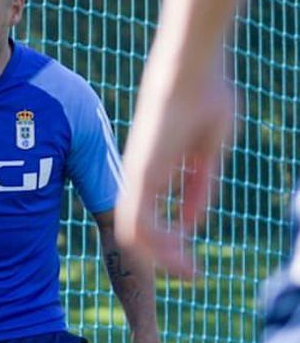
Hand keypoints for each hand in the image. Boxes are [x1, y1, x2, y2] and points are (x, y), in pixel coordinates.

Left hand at [114, 50, 235, 276]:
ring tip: (188, 270)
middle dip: (163, 256)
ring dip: (161, 256)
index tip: (194, 261)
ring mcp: (136, 175)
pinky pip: (138, 219)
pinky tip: (180, 253)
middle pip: (139, 230)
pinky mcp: (139, 173)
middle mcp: (138, 177)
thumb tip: (190, 224)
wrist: (191, 69)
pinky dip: (157, 242)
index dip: (170, 242)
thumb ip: (198, 187)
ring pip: (135, 232)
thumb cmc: (204, 97)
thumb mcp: (207, 152)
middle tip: (191, 273)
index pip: (151, 218)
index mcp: (152, 171)